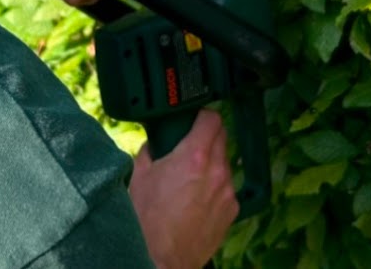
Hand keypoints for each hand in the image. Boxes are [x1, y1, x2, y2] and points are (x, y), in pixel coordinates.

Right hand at [129, 111, 238, 268]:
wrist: (160, 260)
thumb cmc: (147, 222)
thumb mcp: (139, 175)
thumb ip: (151, 150)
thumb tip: (156, 142)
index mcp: (194, 156)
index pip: (212, 118)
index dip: (202, 115)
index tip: (194, 119)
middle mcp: (217, 171)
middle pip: (221, 138)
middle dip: (206, 137)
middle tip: (188, 145)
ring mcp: (227, 192)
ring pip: (225, 163)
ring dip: (211, 163)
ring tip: (190, 178)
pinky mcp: (232, 211)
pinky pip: (227, 188)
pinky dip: (215, 187)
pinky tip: (197, 199)